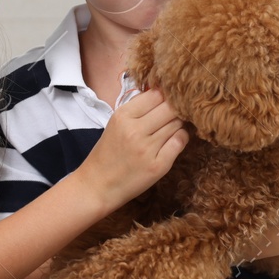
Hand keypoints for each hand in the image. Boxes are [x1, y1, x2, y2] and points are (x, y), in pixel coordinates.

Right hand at [74, 89, 187, 211]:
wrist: (97, 186)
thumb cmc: (107, 154)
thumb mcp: (116, 124)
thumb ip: (137, 109)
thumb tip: (162, 93)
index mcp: (122, 116)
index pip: (156, 94)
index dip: (165, 96)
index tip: (167, 101)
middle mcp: (135, 130)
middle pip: (170, 107)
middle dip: (175, 109)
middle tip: (172, 116)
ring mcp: (147, 148)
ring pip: (177, 123)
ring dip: (177, 125)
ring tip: (168, 131)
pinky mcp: (158, 165)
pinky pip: (180, 141)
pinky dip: (180, 139)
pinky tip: (172, 142)